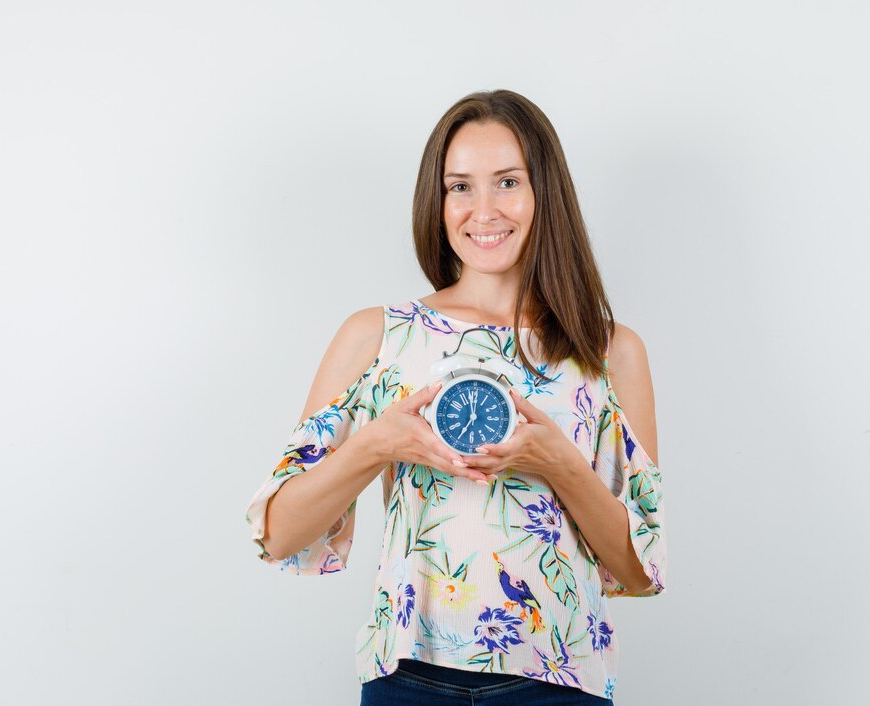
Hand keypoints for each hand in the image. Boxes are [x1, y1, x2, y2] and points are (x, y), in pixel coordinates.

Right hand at [367, 382, 491, 483]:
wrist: (376, 444)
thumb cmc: (389, 425)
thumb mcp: (404, 406)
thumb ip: (423, 395)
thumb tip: (440, 384)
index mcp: (419, 436)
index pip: (437, 447)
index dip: (450, 454)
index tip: (463, 460)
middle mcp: (425, 451)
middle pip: (448, 464)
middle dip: (468, 472)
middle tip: (487, 476)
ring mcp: (426, 459)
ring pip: (448, 470)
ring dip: (467, 476)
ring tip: (486, 479)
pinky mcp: (428, 462)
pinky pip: (446, 469)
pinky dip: (460, 473)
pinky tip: (474, 475)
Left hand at [459, 387, 574, 480]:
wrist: (560, 462)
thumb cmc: (553, 439)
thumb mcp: (541, 419)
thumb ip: (524, 406)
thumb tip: (511, 391)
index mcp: (523, 441)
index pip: (506, 447)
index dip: (492, 448)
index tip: (479, 446)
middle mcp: (515, 453)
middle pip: (492, 461)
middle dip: (474, 461)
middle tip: (457, 459)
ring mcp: (511, 461)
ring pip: (490, 467)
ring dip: (474, 466)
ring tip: (456, 462)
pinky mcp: (510, 465)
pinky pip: (493, 469)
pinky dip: (481, 469)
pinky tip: (468, 467)